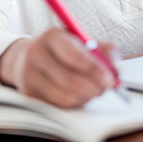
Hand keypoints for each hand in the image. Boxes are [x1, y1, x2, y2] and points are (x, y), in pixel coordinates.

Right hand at [0, 28, 119, 107]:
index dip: (94, 69)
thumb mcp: (85, 42)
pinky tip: (77, 95)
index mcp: (52, 35)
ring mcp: (28, 73)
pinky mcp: (27, 92)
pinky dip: (73, 104)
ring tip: (91, 91)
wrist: (29, 56)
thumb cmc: (64, 50)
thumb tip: (116, 71)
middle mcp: (35, 52)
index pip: (74, 55)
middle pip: (69, 80)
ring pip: (64, 96)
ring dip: (84, 98)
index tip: (110, 80)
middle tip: (104, 89)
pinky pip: (56, 106)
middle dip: (93, 88)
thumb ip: (107, 51)